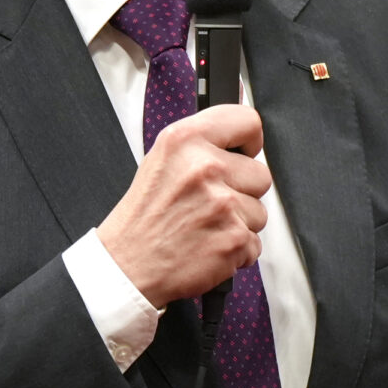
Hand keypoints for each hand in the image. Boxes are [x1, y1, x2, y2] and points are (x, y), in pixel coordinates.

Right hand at [96, 104, 270, 306]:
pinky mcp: (233, 239)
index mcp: (185, 140)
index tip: (241, 154)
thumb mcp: (161, 160)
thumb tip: (240, 137)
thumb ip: (201, 144)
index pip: (248, 122)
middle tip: (209, 204)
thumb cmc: (143, 217)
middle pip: (261, 174)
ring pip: (259, 212)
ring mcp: (222, 205)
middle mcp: (205, 168)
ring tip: (204, 227)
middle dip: (242, 192)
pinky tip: (207, 246)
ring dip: (238, 223)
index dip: (248, 142)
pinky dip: (236, 251)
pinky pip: (255, 243)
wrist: (126, 265)